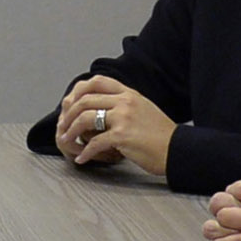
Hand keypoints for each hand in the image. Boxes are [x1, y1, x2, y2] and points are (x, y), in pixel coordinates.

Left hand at [52, 76, 173, 179]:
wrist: (178, 150)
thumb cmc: (162, 135)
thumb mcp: (144, 109)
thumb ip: (124, 104)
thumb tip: (102, 110)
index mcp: (129, 93)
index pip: (96, 81)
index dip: (78, 90)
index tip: (69, 103)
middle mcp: (125, 101)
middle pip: (85, 100)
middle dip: (68, 114)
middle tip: (62, 126)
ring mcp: (123, 117)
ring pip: (85, 118)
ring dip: (71, 131)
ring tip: (66, 141)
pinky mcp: (122, 136)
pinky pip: (94, 142)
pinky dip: (85, 152)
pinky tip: (82, 159)